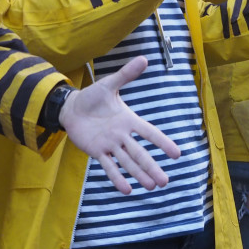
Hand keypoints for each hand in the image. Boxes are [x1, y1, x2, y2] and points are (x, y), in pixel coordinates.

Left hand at [59, 56, 180, 193]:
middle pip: (140, 153)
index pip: (149, 133)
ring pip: (127, 162)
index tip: (177, 154)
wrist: (71, 107)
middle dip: (152, 167)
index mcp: (128, 120)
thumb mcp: (110, 84)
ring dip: (138, 174)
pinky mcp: (97, 151)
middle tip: (165, 182)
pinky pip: (108, 166)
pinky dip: (117, 177)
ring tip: (151, 187)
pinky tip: (127, 190)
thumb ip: (127, 74)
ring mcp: (110, 145)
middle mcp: (122, 135)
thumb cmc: (93, 96)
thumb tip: (144, 58)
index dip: (162, 142)